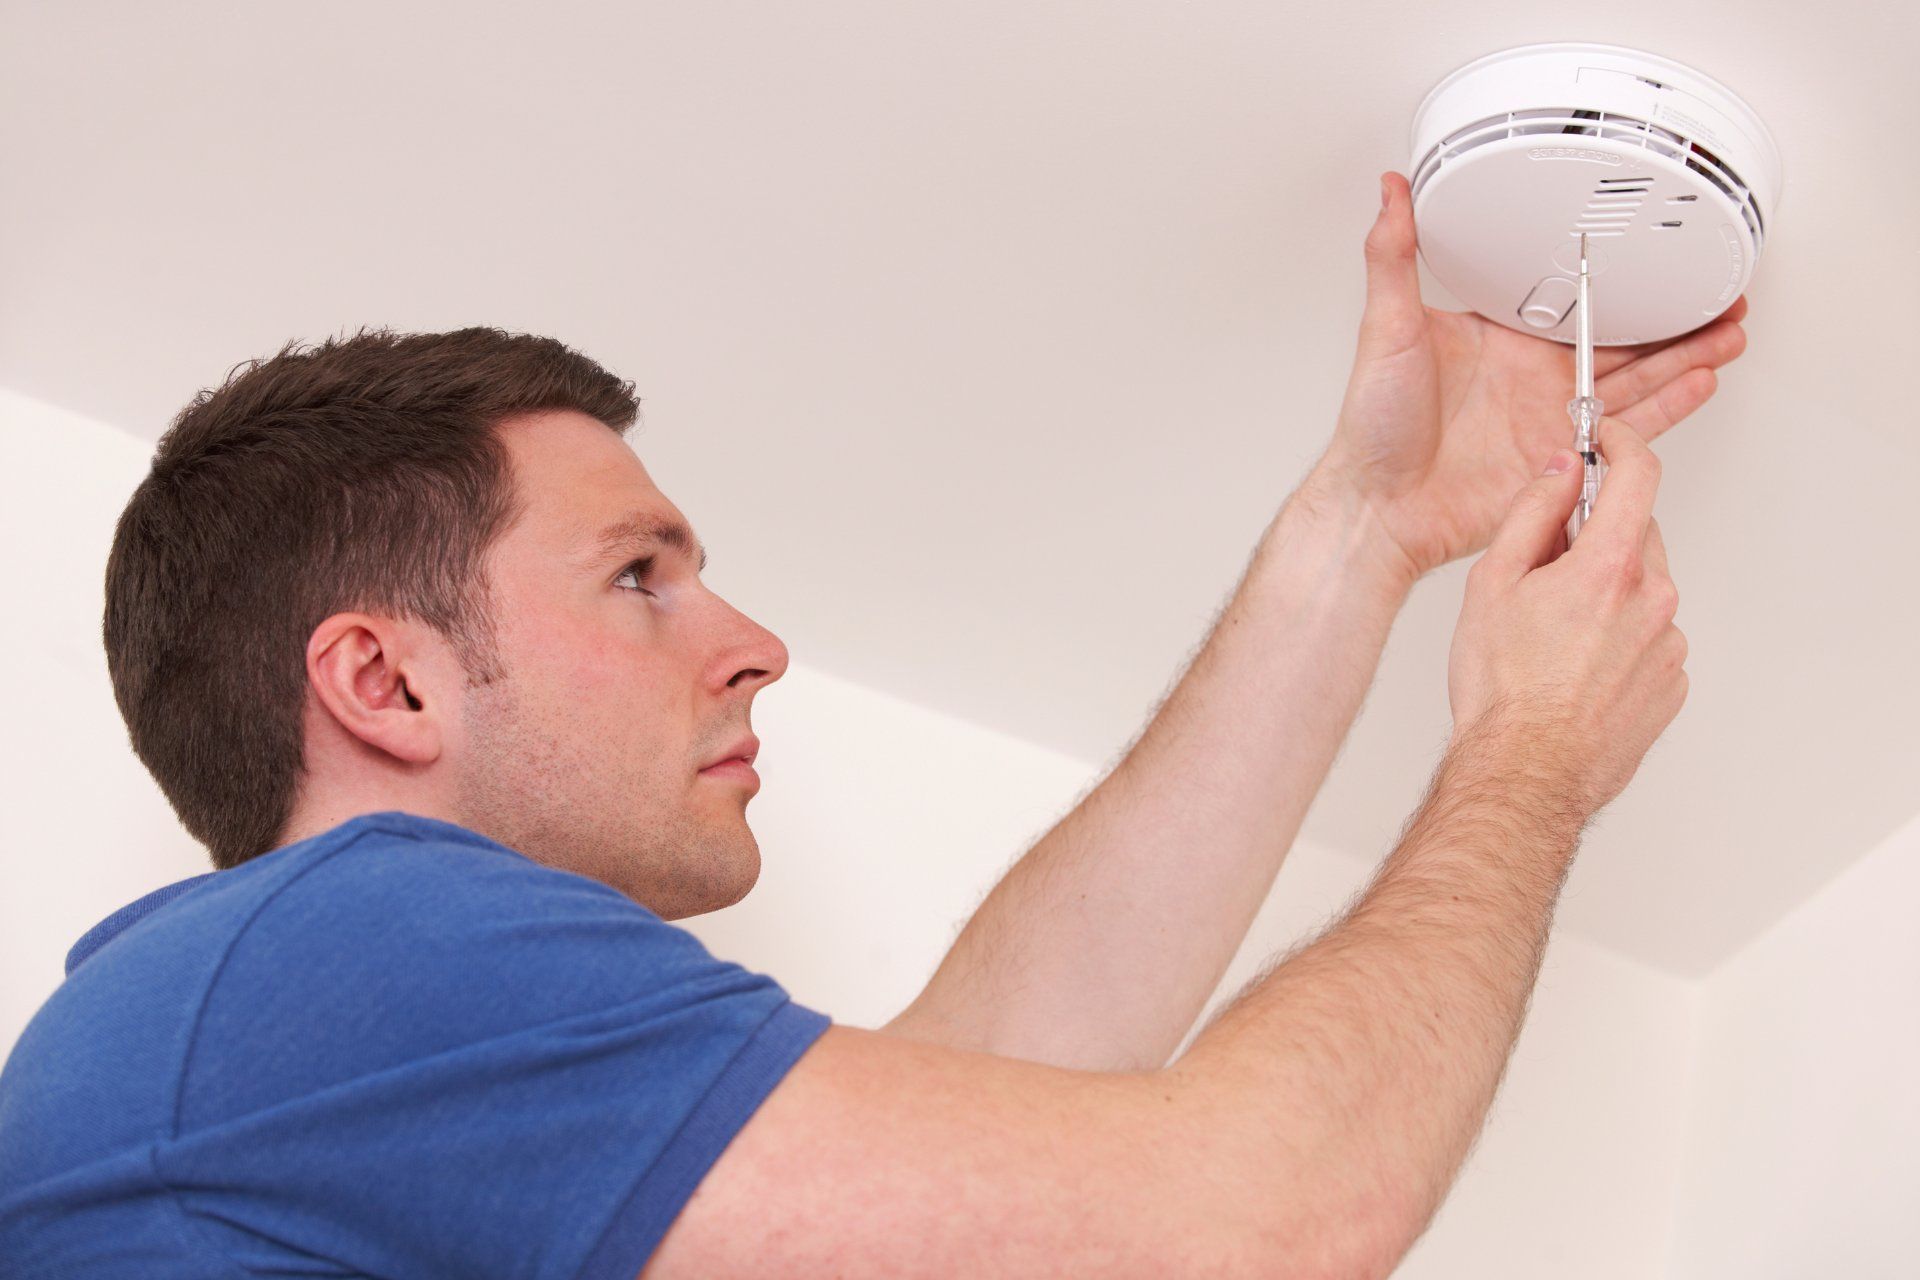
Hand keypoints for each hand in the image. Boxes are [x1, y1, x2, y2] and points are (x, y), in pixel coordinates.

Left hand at [1316, 171, 1748, 580]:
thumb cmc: (1372, 429)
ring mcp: (1551, 422)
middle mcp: (1532, 379)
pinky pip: (1628, 433)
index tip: (1661, 259)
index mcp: (1501, 342)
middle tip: (1721, 294)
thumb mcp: (1385, 329)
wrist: (1380, 508)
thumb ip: (1394, 258)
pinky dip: (1668, 408)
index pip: (1576, 303)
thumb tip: (1390, 193)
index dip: (1620, 283)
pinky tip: (1701, 383)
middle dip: (1674, 319)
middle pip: (1622, 342)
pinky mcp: (1563, 463)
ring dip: (1685, 357)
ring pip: (1638, 382)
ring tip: (1729, 331)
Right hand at [1446, 419, 1687, 817]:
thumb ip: (1532, 514)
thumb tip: (1559, 472)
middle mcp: (1654, 601)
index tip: (1603, 440)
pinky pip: (1650, 640)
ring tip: (1552, 639)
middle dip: (1596, 538)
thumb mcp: (1492, 584)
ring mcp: (1669, 647)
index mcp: (1610, 568)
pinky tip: (1574, 669)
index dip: (1620, 444)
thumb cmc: (1501, 691)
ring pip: (1642, 592)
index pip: (1639, 475)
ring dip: (1606, 595)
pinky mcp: (1671, 685)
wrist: (1525, 774)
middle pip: (1637, 536)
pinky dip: (1619, 640)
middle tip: (1544, 570)